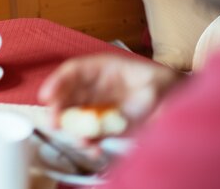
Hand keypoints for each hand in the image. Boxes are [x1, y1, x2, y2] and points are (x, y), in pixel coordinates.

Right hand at [38, 53, 180, 129]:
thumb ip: (152, 90)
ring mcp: (95, 106)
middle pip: (66, 94)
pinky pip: (88, 133)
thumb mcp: (160, 80)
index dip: (57, 82)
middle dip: (56, 109)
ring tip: (80, 142)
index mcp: (100, 69)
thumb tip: (149, 102)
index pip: (72, 72)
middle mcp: (92, 87)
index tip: (47, 96)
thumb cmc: (163, 83)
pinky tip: (93, 150)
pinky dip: (87, 142)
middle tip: (53, 123)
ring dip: (71, 129)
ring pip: (73, 115)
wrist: (172, 100)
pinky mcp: (102, 125)